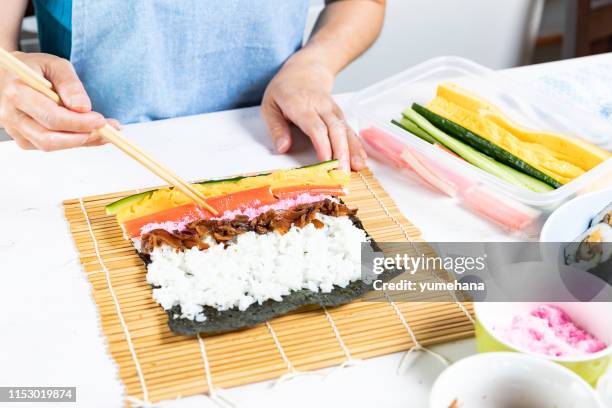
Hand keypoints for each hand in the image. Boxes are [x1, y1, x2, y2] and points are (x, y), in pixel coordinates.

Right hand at [0, 52, 115, 150]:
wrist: (11, 75)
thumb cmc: (34, 67)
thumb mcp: (55, 65)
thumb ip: (69, 84)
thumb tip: (83, 107)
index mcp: (17, 92)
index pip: (51, 117)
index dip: (79, 122)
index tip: (101, 120)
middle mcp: (11, 114)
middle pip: (49, 138)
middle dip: (82, 137)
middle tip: (106, 130)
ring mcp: (15, 129)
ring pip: (50, 146)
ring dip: (81, 142)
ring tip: (104, 132)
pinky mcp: (23, 138)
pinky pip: (50, 146)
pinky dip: (73, 142)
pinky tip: (89, 134)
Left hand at [261, 59, 366, 170]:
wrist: (306, 68)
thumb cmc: (284, 89)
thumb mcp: (270, 105)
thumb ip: (277, 128)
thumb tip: (282, 148)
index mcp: (300, 104)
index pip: (315, 126)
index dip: (322, 144)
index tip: (326, 162)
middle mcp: (320, 106)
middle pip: (335, 129)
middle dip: (340, 152)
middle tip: (342, 173)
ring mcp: (332, 110)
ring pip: (345, 129)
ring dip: (352, 149)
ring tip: (357, 167)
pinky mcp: (339, 115)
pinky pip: (349, 129)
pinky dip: (356, 144)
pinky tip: (361, 158)